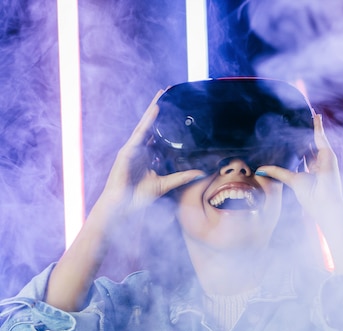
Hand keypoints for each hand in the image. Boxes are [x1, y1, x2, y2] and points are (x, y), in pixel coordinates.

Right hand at [99, 90, 203, 214]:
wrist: (122, 206)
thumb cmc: (138, 197)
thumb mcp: (165, 184)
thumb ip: (181, 177)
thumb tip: (199, 173)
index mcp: (147, 156)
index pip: (158, 134)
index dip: (165, 121)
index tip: (175, 109)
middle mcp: (139, 149)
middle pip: (150, 125)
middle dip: (158, 109)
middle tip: (167, 92)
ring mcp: (132, 149)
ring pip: (145, 125)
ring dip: (153, 109)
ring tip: (162, 94)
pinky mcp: (127, 151)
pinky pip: (139, 133)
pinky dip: (147, 121)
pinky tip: (155, 109)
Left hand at [256, 113, 342, 226]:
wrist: (323, 202)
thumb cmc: (309, 196)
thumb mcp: (290, 179)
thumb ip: (277, 172)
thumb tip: (259, 170)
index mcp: (310, 170)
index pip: (303, 154)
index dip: (296, 146)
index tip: (289, 137)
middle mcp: (318, 163)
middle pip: (310, 144)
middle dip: (304, 134)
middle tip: (297, 120)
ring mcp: (325, 158)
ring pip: (316, 139)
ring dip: (312, 126)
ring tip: (307, 113)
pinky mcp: (329, 154)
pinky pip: (321, 137)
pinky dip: (318, 126)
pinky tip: (314, 116)